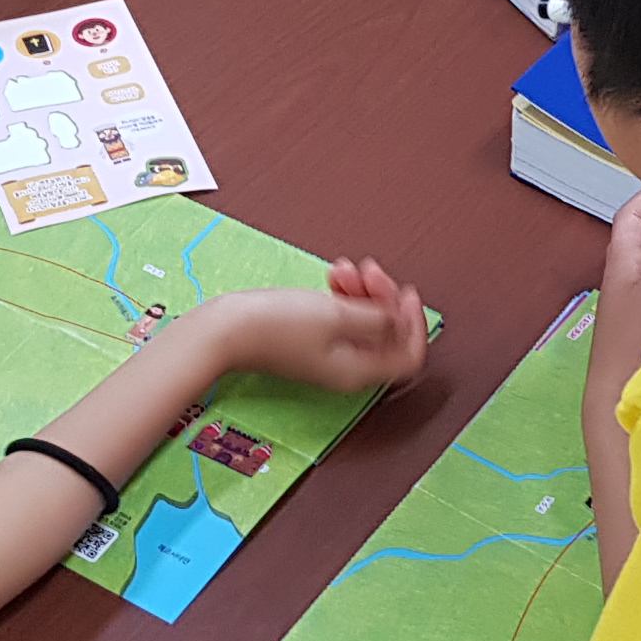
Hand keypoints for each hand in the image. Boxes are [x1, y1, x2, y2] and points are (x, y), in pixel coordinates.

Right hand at [197, 258, 431, 394]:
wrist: (225, 329)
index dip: (414, 324)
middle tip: (371, 272)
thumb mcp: (337, 315)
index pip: (408, 356)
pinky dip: (342, 295)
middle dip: (383, 298)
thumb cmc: (274, 326)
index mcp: (359, 371)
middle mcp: (347, 368)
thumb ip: (377, 317)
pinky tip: (334, 275)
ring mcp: (328, 354)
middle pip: (387, 333)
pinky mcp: (310, 339)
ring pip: (363, 320)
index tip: (407, 293)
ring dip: (361, 290)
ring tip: (345, 269)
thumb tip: (397, 319)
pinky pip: (340, 317)